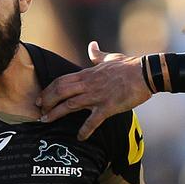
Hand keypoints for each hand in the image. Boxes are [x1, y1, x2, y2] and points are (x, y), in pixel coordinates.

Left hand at [36, 41, 151, 139]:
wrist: (145, 73)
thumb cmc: (128, 65)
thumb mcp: (110, 57)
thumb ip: (97, 54)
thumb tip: (91, 45)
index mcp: (87, 74)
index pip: (61, 81)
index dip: (48, 90)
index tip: (40, 98)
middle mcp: (88, 84)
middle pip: (60, 91)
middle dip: (46, 101)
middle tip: (39, 111)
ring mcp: (97, 96)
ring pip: (70, 105)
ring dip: (55, 113)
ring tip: (46, 121)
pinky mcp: (108, 106)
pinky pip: (93, 120)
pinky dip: (85, 130)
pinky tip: (79, 137)